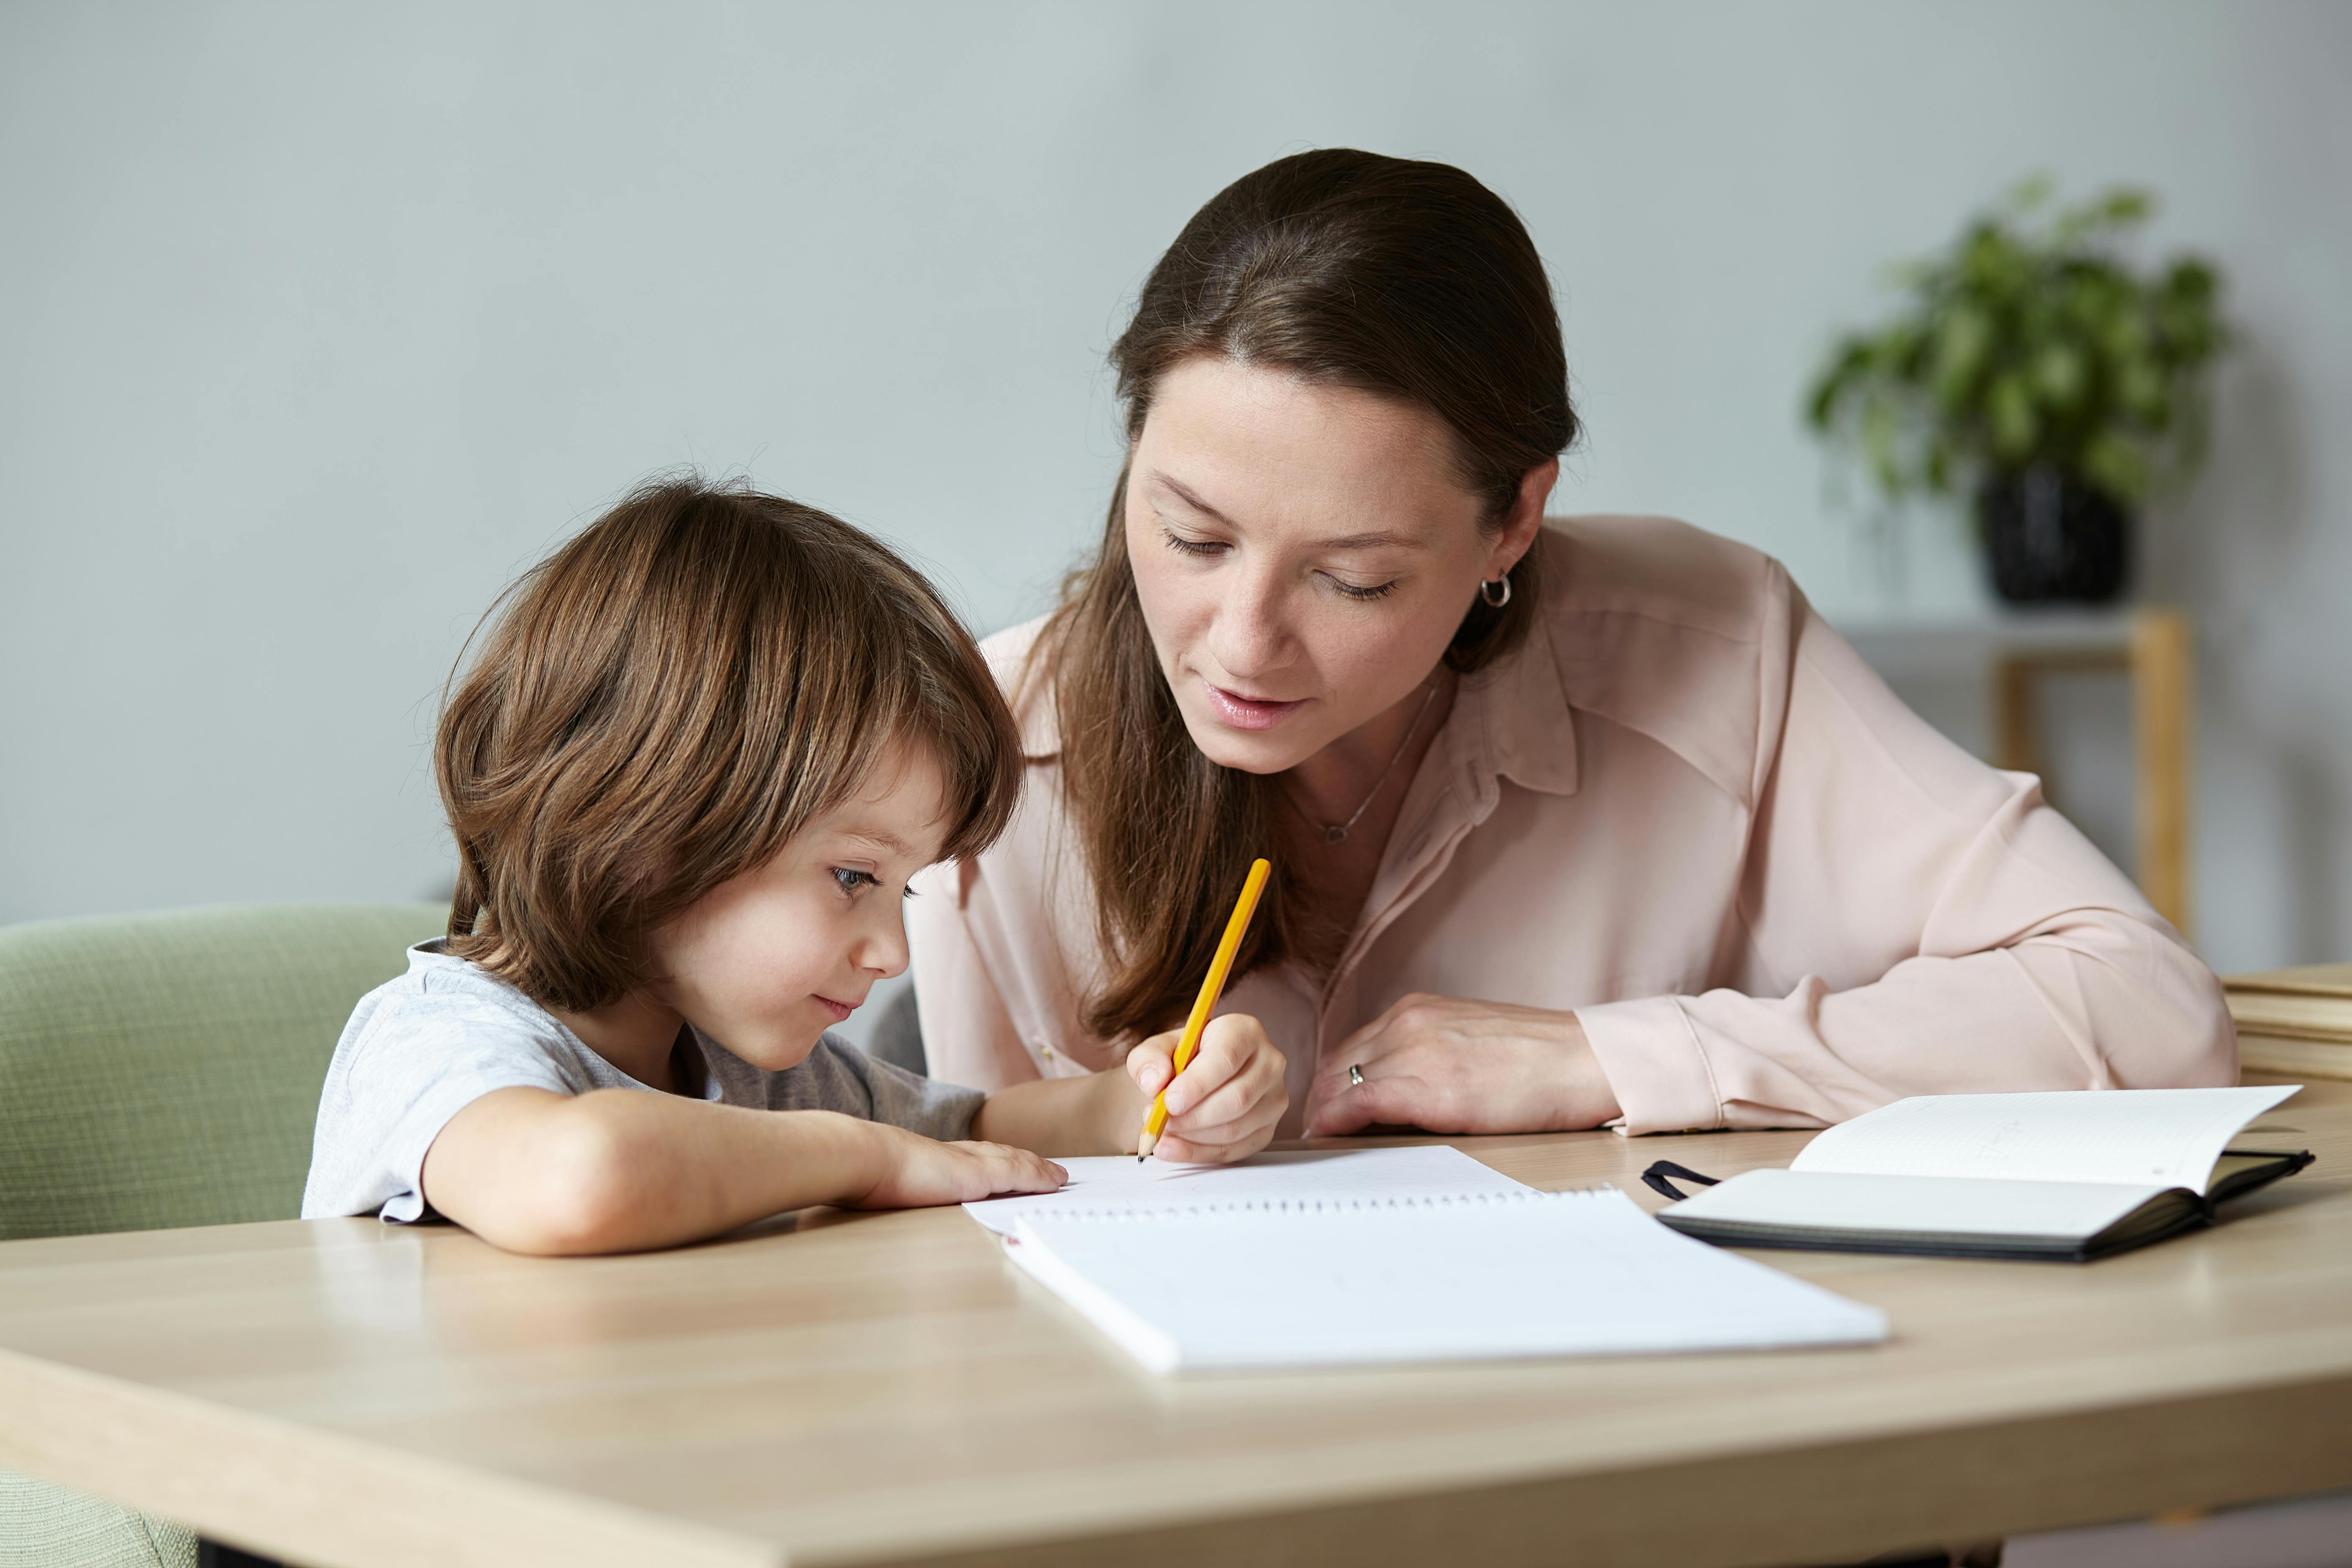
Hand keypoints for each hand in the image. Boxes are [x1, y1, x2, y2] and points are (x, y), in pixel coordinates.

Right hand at [843, 1122, 1066, 1208]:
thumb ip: (902, 1183)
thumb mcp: (891, 1178)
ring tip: (1060, 1177)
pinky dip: (1039, 1177)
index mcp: (940, 1158)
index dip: (1001, 1160)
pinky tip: (1055, 1183)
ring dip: (1041, 1170)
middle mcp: (960, 1155)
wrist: (866, 1157)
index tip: (1017, 1163)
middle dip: (1028, 1162)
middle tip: (1051, 1170)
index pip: (979, 1157)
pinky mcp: (980, 1175)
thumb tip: (891, 1192)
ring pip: (1017, 1163)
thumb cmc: (869, 1171)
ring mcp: (971, 1163)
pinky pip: (1019, 1175)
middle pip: (1003, 1155)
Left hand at [1126, 1012, 1289, 1162]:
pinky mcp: (1267, 1129)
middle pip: (1237, 1098)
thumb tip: (1155, 1081)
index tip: (1169, 1101)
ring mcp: (1273, 1099)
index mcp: (1244, 1031)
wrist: (1195, 1078)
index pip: (1227, 1058)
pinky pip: (1234, 1150)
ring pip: (1235, 1128)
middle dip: (1193, 1117)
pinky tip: (1173, 1148)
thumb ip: (1149, 1059)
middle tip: (1161, 1121)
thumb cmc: (1181, 1058)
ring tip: (1162, 1132)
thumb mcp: (1157, 1049)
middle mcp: (1268, 1063)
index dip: (1197, 1083)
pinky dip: (1198, 1153)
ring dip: (1192, 1137)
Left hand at [1303, 994, 1618, 1136]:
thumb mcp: (1471, 1040)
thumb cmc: (1541, 1059)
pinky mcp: (1427, 1086)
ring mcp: (1415, 1050)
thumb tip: (1401, 1088)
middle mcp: (1409, 1022)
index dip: (1333, 1082)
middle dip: (1321, 1100)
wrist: (1585, 1060)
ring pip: (1341, 1083)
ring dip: (1324, 1113)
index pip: (1353, 1047)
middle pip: (1338, 1065)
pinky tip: (1327, 1137)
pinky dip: (1334, 1120)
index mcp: (1419, 1010)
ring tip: (1322, 1142)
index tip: (1326, 1108)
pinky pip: (1358, 1102)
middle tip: (1317, 1132)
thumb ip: (1431, 1053)